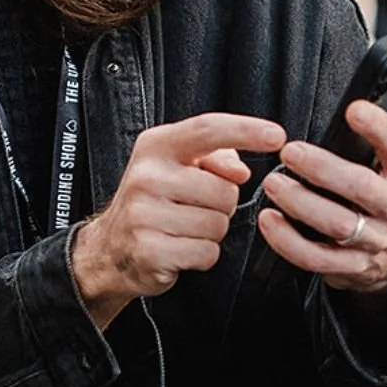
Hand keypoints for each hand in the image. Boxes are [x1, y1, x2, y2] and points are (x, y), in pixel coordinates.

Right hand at [71, 113, 286, 328]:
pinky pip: (206, 253)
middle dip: (221, 206)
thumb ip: (213, 157)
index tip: (276, 137)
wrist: (109, 247)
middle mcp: (146, 176)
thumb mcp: (175, 166)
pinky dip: (201, 256)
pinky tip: (179, 248)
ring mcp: (144, 214)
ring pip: (218, 225)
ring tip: (183, 229)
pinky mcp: (150, 250)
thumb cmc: (152, 203)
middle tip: (193, 209)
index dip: (246, 130)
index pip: (207, 130)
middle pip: (224, 190)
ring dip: (211, 233)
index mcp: (155, 147)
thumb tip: (239, 169)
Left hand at [258, 77, 386, 295]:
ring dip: (301, 204)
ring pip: (338, 225)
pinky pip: (317, 259)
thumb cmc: (382, 188)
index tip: (352, 109)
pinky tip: (268, 220)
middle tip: (289, 152)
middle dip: (325, 169)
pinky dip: (289, 242)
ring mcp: (373, 240)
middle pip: (361, 188)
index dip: (377, 128)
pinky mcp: (349, 267)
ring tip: (272, 184)